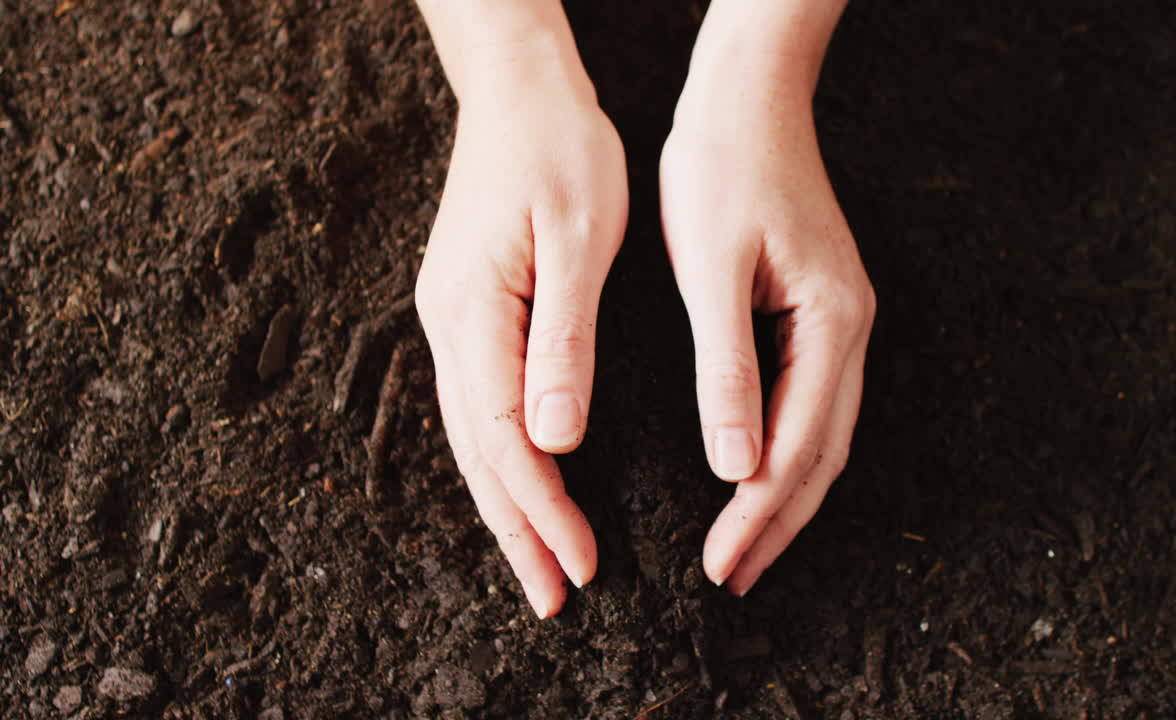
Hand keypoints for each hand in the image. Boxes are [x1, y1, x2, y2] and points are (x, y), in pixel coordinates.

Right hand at [415, 64, 626, 617]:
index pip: (505, 439)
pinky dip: (499, 460)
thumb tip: (556, 439)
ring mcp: (451, 321)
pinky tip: (521, 484)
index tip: (583, 563)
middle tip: (554, 598)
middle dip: (517, 531)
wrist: (519, 93)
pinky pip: (477, 407)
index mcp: (474, 312)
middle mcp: (449, 327)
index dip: (544, 508)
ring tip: (538, 565)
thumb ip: (564, 341)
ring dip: (506, 506)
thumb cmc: (560, 152)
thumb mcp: (578, 239)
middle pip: (476, 454)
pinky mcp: (470, 313)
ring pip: (471, 438)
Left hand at [661, 68, 874, 595]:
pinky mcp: (821, 312)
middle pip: (824, 455)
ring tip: (746, 549)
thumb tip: (734, 468)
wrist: (747, 99)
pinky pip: (815, 403)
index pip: (797, 447)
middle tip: (733, 580)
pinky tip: (758, 475)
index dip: (758, 514)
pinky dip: (788, 452)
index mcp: (831, 322)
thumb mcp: (711, 270)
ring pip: (824, 435)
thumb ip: (727, 370)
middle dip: (778, 524)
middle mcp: (850, 329)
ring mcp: (842, 321)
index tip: (720, 565)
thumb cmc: (719, 171)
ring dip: (785, 497)